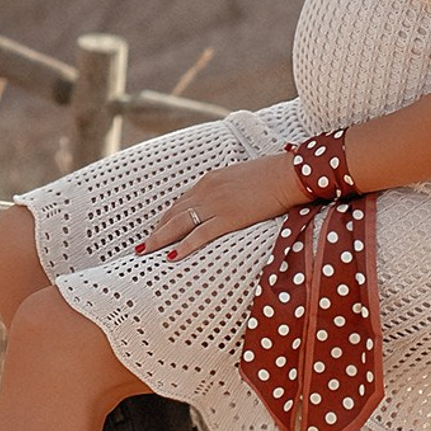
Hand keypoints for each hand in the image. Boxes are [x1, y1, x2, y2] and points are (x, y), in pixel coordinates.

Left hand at [136, 155, 303, 260]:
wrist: (288, 174)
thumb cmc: (271, 177)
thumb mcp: (240, 179)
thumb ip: (226, 191)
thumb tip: (224, 205)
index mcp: (209, 180)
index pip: (180, 203)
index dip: (165, 219)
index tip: (157, 231)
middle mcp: (207, 191)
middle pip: (173, 214)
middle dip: (156, 231)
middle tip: (141, 247)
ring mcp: (216, 204)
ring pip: (180, 224)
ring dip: (160, 239)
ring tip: (145, 253)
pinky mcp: (229, 217)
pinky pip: (201, 235)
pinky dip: (184, 246)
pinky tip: (171, 256)